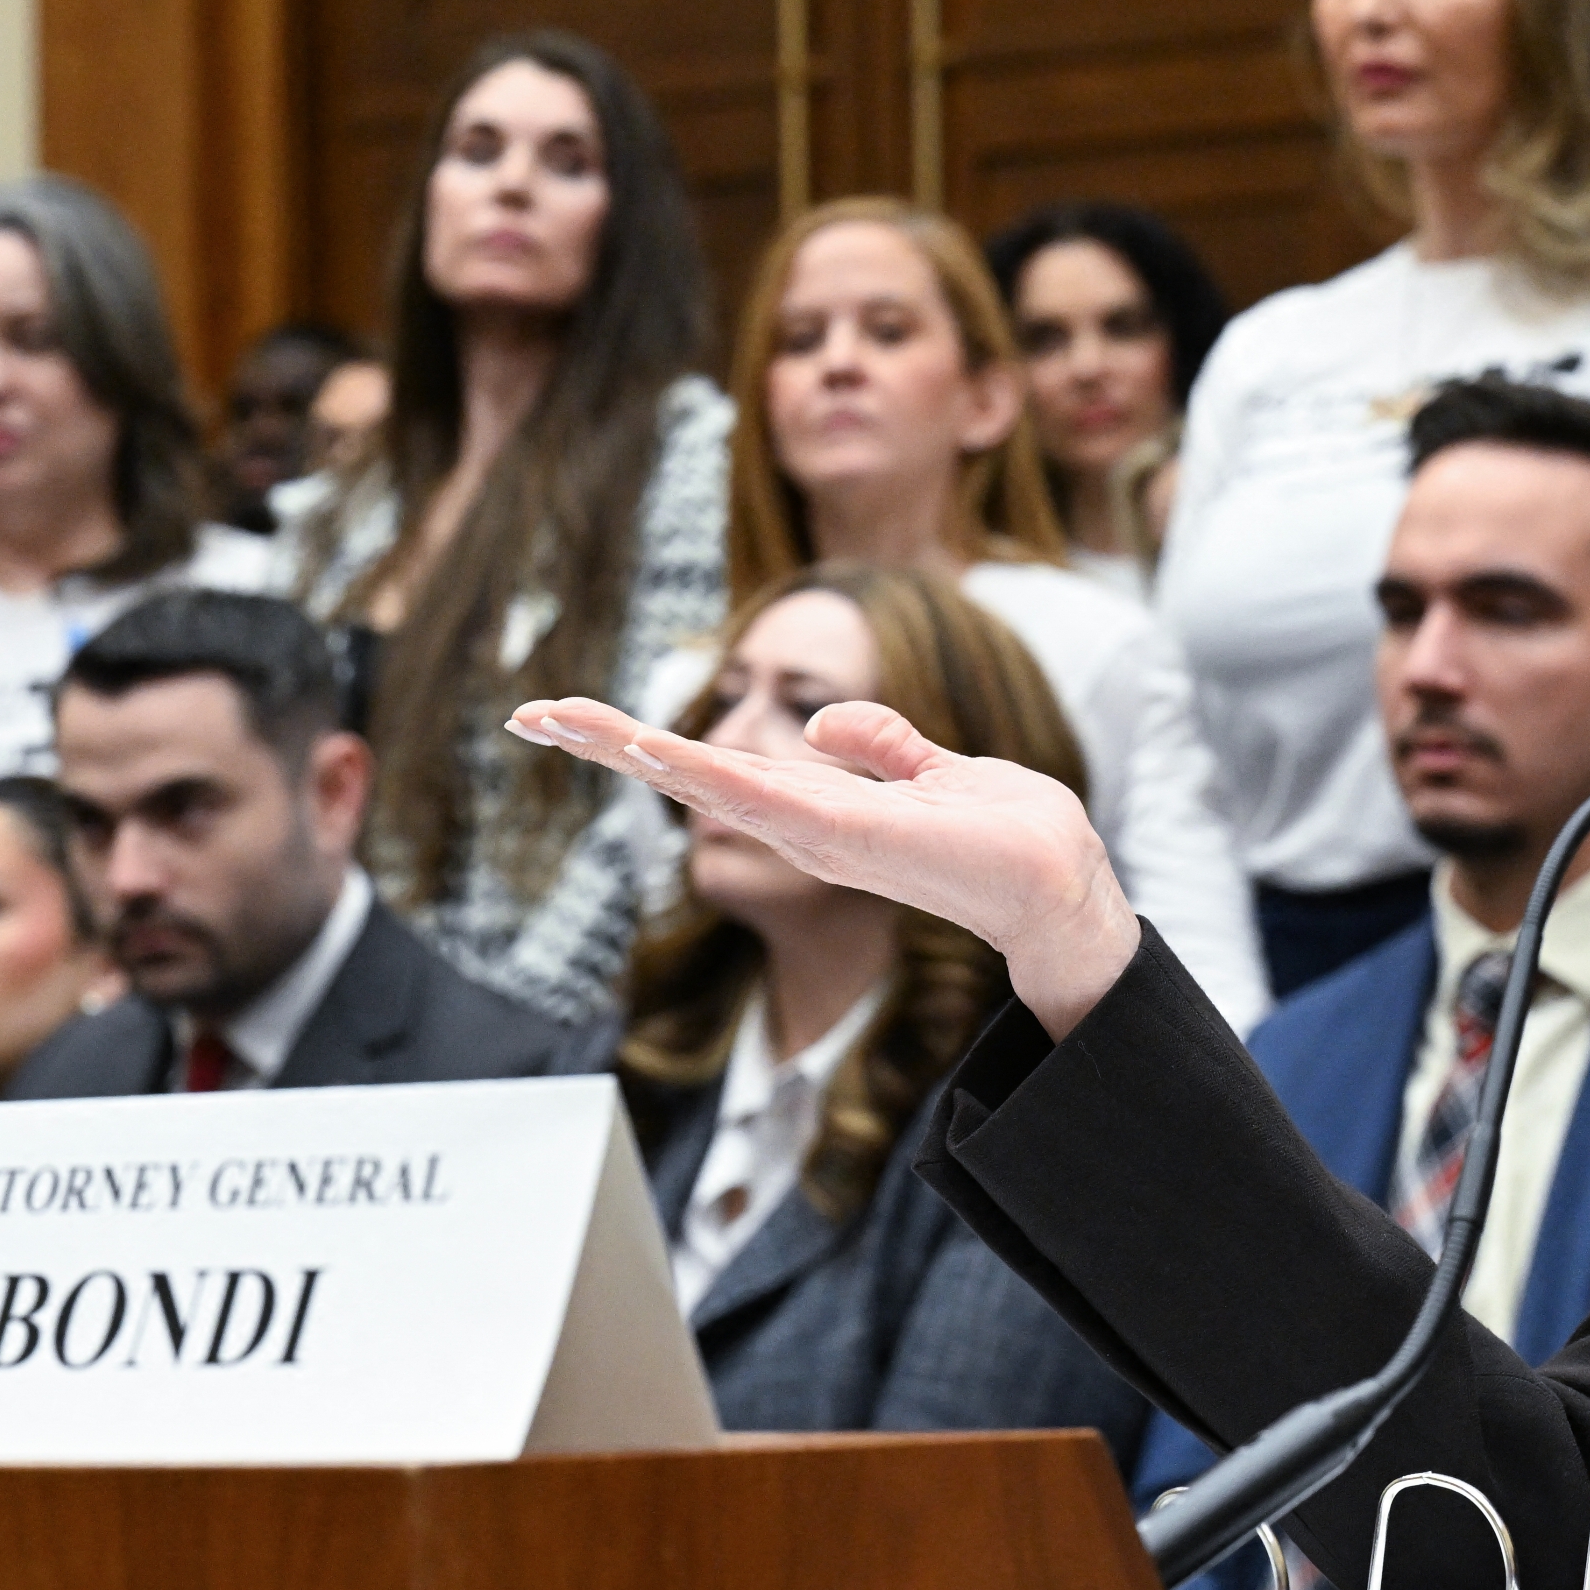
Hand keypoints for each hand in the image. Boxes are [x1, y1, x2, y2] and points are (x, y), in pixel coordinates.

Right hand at [504, 695, 1140, 1033]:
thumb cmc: (1004, 832)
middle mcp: (803, 826)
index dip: (644, 741)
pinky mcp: (851, 838)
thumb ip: (881, 743)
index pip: (715, 768)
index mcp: (816, 807)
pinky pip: (766, 797)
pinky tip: (654, 748)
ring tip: (563, 717)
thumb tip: (826, 721)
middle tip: (529, 712)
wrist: (1060, 877)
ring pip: (709, 784)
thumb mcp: (932, 767)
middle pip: (689, 778)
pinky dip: (707, 773)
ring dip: (635, 750)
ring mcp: (820, 836)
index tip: (573, 714)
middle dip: (608, 745)